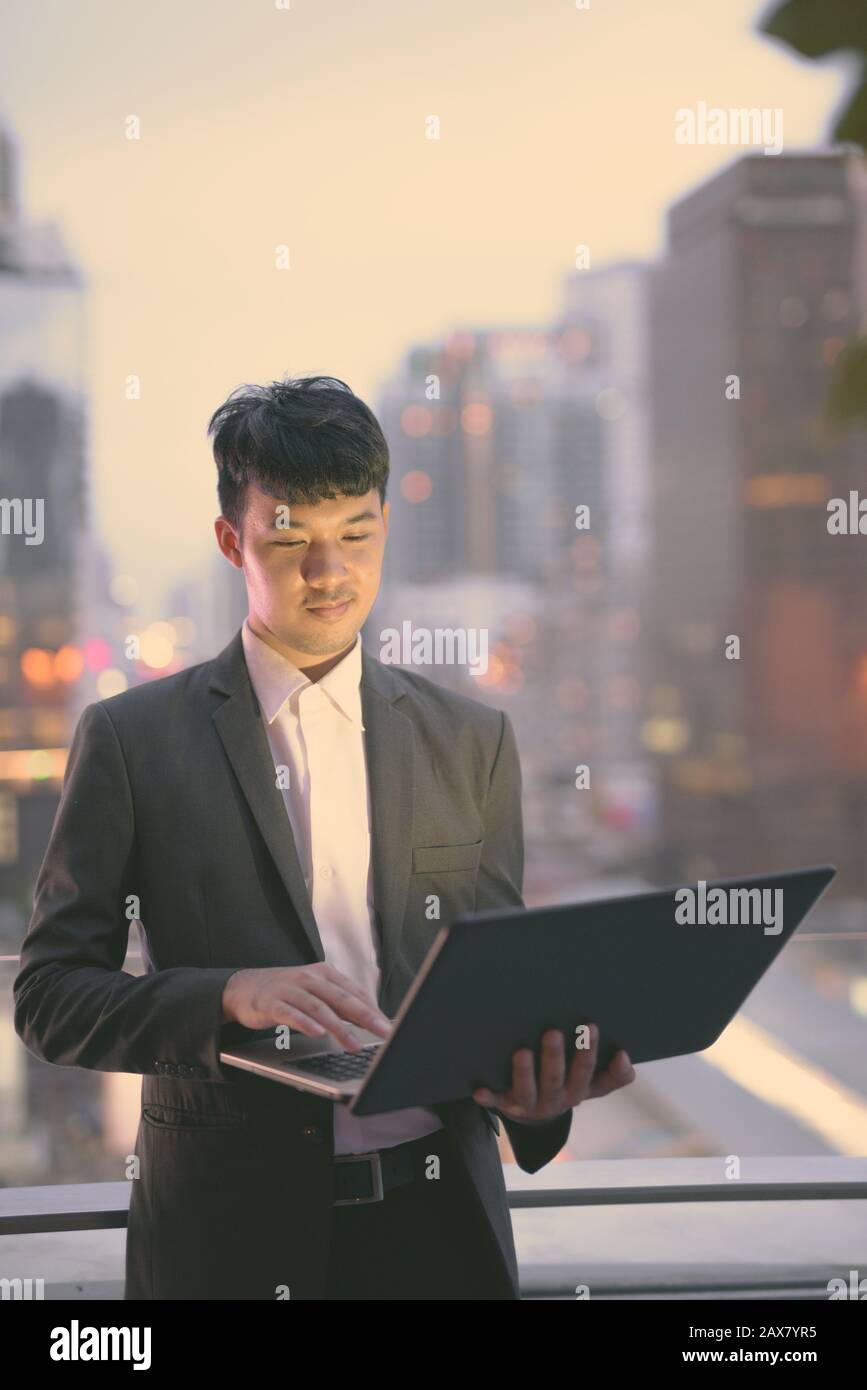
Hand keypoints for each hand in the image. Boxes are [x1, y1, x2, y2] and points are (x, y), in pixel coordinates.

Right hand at [221, 962, 391, 1051]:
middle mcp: (310, 979)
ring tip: (353, 1044)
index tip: (389, 1026)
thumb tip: (371, 1018)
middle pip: (341, 998)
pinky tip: (317, 1034)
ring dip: (338, 1027)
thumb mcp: (316, 992)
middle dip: (365, 1016)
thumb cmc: (288, 992)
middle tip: (383, 1032)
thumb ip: (340, 1003)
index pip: (354, 992)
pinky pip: (291, 1014)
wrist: (245, 987)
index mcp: (324, 974)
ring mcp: (290, 990)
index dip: (373, 1009)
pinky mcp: (272, 1003)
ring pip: (319, 1008)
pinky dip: (306, 1023)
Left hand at [473, 1024, 634, 1124]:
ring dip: (525, 1073)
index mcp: (581, 1090)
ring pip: (529, 1091)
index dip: (597, 1060)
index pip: (595, 1079)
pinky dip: (489, 1098)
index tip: (600, 1034)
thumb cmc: (568, 1081)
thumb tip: (625, 1056)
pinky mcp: (508, 1105)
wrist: (537, 1114)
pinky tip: (479, 1090)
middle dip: (556, 1058)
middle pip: (559, 1080)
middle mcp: (559, 1100)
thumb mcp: (593, 1080)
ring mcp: (532, 1105)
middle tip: (553, 1032)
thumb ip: (615, 1072)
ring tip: (522, 1052)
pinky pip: (497, 1103)